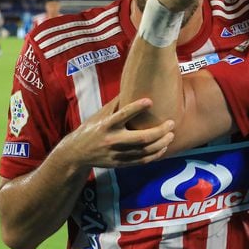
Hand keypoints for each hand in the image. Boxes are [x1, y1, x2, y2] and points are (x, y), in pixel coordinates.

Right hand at [58, 97, 175, 168]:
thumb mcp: (100, 114)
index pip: (123, 115)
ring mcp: (117, 154)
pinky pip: (142, 161)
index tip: (150, 101)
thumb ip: (117, 103)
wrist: (77, 153)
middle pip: (141, 138)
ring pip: (145, 151)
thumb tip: (133, 84)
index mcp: (106, 125)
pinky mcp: (120, 164)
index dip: (137, 108)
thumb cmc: (92, 128)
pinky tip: (163, 147)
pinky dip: (155, 155)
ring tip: (171, 135)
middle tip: (171, 123)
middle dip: (160, 131)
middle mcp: (112, 140)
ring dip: (162, 143)